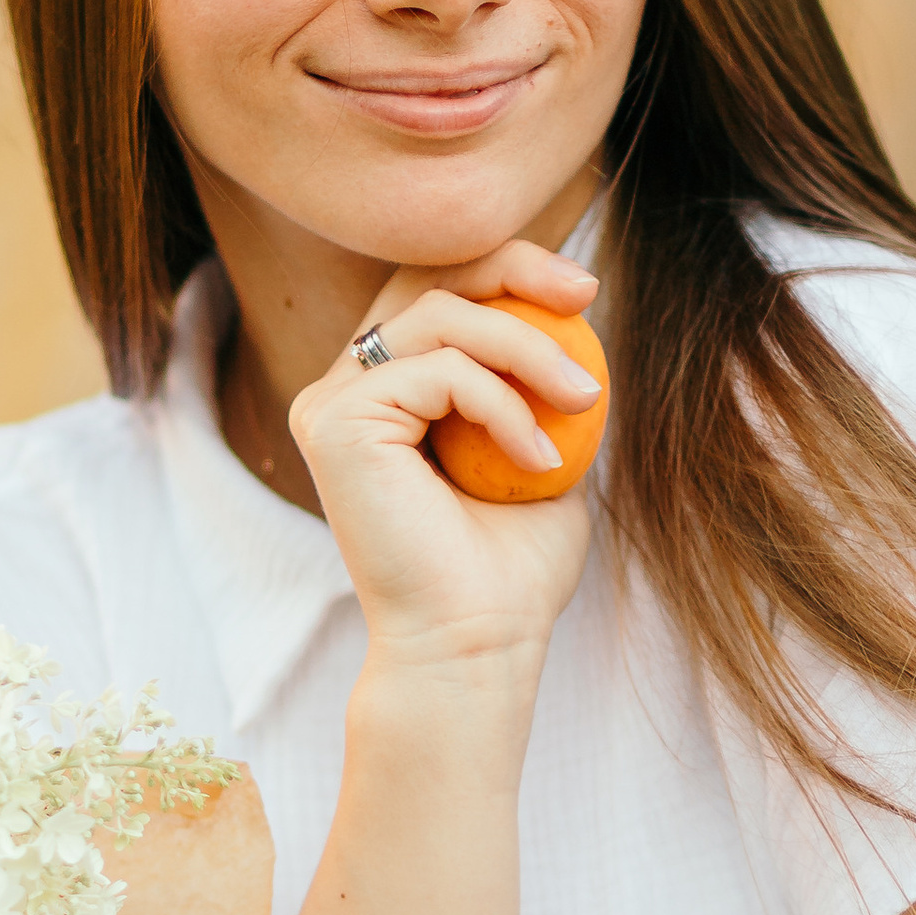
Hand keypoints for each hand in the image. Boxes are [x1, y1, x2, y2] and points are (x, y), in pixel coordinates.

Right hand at [288, 242, 602, 676]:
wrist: (475, 646)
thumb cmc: (510, 574)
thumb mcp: (546, 457)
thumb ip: (542, 391)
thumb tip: (581, 316)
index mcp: (383, 395)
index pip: (434, 293)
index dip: (504, 269)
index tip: (581, 290)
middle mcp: (343, 390)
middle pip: (424, 278)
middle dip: (513, 267)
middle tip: (585, 294)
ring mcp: (330, 403)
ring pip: (440, 317)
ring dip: (529, 349)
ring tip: (585, 401)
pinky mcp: (334, 423)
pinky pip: (439, 370)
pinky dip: (505, 405)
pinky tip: (542, 458)